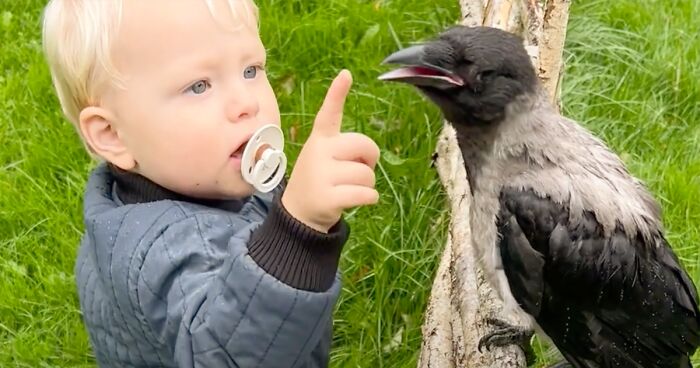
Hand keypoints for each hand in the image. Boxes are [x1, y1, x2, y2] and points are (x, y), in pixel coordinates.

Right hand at [282, 70, 379, 232]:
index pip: (329, 113)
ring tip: (348, 189)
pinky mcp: (328, 197)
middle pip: (366, 146)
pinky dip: (370, 199)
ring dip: (367, 185)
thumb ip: (346, 150)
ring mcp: (322, 175)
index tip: (346, 74)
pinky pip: (367, 194)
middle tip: (356, 171)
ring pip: (368, 175)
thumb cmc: (320, 180)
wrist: (299, 214)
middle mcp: (319, 152)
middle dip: (370, 160)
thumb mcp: (325, 158)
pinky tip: (356, 201)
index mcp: (320, 139)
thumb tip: (370, 157)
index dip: (338, 93)